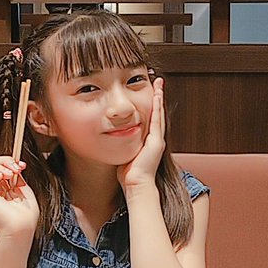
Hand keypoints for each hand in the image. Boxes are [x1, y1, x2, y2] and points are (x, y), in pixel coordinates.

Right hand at [0, 156, 39, 239]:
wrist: (21, 226)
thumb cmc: (26, 216)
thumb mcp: (25, 190)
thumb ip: (18, 177)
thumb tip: (14, 165)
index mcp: (5, 190)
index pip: (1, 168)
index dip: (9, 162)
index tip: (22, 165)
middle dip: (4, 161)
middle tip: (16, 168)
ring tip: (9, 175)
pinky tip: (0, 177)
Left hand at [117, 77, 165, 192]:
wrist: (137, 185)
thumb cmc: (128, 174)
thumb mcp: (125, 153)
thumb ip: (121, 144)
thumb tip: (109, 138)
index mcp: (148, 141)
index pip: (150, 118)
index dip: (150, 104)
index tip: (149, 91)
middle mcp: (155, 138)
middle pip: (157, 112)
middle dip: (157, 96)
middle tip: (158, 82)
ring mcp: (157, 139)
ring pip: (158, 113)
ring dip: (159, 97)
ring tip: (159, 84)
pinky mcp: (156, 141)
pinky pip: (157, 120)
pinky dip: (157, 107)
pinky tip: (156, 96)